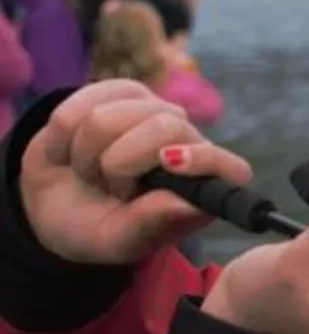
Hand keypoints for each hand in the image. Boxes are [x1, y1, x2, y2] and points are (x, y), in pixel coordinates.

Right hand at [20, 80, 242, 266]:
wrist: (55, 205)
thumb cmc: (96, 228)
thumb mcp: (119, 240)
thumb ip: (150, 223)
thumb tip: (186, 204)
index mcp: (202, 186)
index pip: (228, 167)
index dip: (203, 159)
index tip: (168, 163)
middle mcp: (188, 141)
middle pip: (163, 126)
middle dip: (118, 163)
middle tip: (108, 188)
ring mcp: (154, 110)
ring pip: (109, 116)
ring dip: (85, 152)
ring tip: (90, 172)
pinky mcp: (118, 92)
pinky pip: (80, 102)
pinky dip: (62, 133)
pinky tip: (69, 151)